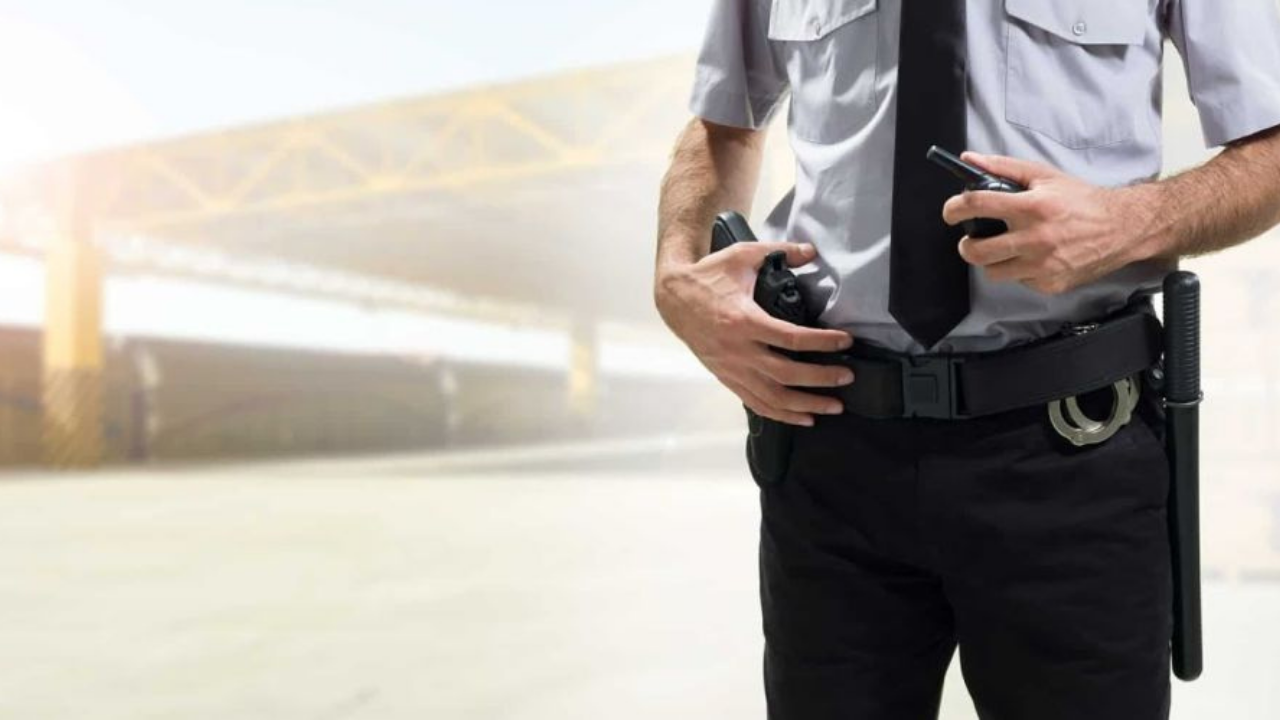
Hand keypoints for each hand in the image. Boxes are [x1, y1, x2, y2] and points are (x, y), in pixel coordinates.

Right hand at [655, 240, 855, 426]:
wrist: (673, 297)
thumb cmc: (709, 276)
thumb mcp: (742, 256)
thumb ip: (778, 251)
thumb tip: (810, 250)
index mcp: (743, 320)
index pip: (791, 338)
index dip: (822, 343)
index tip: (845, 342)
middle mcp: (738, 350)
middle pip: (786, 373)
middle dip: (821, 378)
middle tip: (848, 376)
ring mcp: (732, 368)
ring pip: (773, 396)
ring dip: (806, 404)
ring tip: (833, 406)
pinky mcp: (727, 377)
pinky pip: (756, 402)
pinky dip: (781, 414)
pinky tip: (803, 417)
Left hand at [942, 152, 1158, 294]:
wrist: (1122, 228)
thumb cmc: (1082, 200)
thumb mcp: (1044, 176)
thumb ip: (1004, 168)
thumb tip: (970, 160)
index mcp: (1032, 207)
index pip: (978, 205)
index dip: (954, 208)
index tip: (950, 212)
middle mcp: (1035, 238)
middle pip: (976, 251)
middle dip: (966, 245)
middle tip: (971, 238)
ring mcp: (1042, 265)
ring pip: (993, 272)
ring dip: (991, 260)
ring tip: (1003, 248)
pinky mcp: (1050, 284)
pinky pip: (1019, 281)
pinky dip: (1020, 270)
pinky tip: (1033, 257)